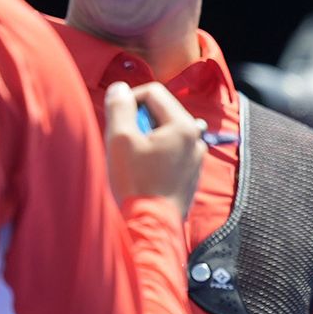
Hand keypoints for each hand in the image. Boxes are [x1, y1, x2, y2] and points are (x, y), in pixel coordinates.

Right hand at [103, 81, 204, 219]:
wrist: (151, 225)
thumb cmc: (136, 183)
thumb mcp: (120, 140)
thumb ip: (119, 107)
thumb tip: (119, 88)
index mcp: (183, 125)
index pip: (153, 92)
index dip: (129, 100)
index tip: (116, 120)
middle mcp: (195, 138)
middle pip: (162, 110)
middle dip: (139, 119)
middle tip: (123, 142)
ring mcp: (196, 156)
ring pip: (165, 131)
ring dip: (146, 136)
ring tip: (132, 158)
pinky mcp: (190, 172)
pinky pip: (171, 150)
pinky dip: (155, 152)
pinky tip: (143, 171)